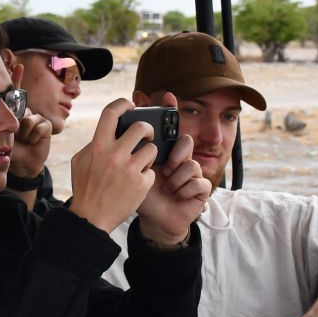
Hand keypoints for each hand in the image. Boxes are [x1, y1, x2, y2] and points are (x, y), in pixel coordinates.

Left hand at [9, 112, 52, 181]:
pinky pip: (39, 128)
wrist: (23, 163)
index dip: (10, 121)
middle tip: (17, 138)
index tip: (10, 132)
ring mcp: (37, 118)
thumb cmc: (12, 149)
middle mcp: (26, 114)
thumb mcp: (4, 136)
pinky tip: (33, 142)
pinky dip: (34, 138)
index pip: (12, 108)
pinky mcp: (46, 125)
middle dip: (17, 128)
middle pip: (21, 113)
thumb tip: (5, 112)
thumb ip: (5, 124)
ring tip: (25, 140)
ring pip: (29, 121)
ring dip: (25, 134)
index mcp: (14, 114)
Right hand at [67, 99, 157, 233]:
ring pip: (152, 149)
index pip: (112, 112)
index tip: (131, 104)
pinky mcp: (142, 184)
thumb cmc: (85, 188)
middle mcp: (115, 154)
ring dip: (148, 154)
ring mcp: (130, 169)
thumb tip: (107, 131)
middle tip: (145, 135)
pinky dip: (146, 176)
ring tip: (140, 162)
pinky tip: (136, 182)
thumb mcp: (80, 161)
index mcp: (98, 145)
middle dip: (147, 129)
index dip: (124, 103)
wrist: (92, 217)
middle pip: (141, 127)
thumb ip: (94, 143)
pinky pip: (151, 171)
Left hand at [133, 90, 211, 244]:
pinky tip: (176, 196)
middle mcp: (179, 158)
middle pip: (185, 139)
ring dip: (176, 178)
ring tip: (167, 187)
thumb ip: (126, 153)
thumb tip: (117, 126)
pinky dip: (184, 190)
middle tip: (164, 166)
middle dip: (176, 152)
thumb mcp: (128, 172)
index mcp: (161, 151)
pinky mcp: (201, 189)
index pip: (169, 126)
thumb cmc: (140, 195)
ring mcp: (191, 172)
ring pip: (191, 163)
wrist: (154, 220)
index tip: (167, 95)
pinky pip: (198, 181)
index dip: (170, 109)